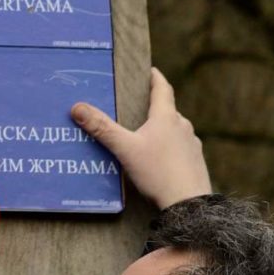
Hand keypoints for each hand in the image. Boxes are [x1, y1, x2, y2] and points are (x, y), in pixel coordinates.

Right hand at [72, 68, 212, 208]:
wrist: (188, 204)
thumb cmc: (157, 173)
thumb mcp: (125, 149)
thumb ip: (102, 128)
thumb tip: (77, 107)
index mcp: (167, 117)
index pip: (162, 88)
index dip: (155, 77)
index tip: (150, 70)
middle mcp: (183, 126)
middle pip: (167, 110)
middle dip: (153, 108)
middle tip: (137, 108)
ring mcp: (192, 144)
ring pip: (175, 130)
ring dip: (162, 130)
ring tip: (145, 137)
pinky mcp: (196, 162)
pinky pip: (181, 148)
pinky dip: (169, 148)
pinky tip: (159, 160)